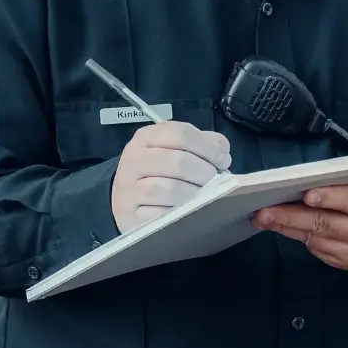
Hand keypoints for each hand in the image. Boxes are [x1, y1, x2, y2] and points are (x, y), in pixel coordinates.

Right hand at [111, 121, 230, 232]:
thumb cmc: (155, 173)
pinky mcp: (131, 214)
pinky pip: (163, 213)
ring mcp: (129, 188)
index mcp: (146, 137)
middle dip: (205, 172)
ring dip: (195, 193)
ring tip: (203, 195)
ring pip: (172, 188)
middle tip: (214, 180)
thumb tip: (222, 148)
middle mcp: (134, 159)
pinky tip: (187, 210)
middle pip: (180, 161)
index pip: (181, 134)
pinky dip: (180, 212)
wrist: (124, 200)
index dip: (208, 147)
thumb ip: (200, 143)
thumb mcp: (173, 149)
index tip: (223, 160)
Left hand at [251, 174, 347, 269]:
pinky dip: (296, 235)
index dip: (330, 197)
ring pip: (316, 239)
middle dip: (291, 216)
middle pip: (326, 224)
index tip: (306, 194)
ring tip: (262, 217)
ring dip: (286, 227)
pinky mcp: (346, 262)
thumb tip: (319, 170)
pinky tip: (280, 225)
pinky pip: (316, 249)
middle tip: (263, 210)